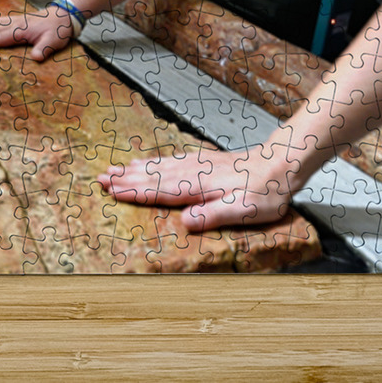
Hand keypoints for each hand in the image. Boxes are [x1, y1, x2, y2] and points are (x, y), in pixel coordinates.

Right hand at [0, 5, 73, 61]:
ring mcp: (17, 21)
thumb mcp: (54, 42)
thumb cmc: (58, 31)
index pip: (3, 38)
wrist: (64, 15)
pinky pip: (3, 20)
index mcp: (23, 31)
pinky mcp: (20, 20)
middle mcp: (17, 25)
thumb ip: (44, 49)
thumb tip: (35, 58)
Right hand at [98, 149, 292, 231]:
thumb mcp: (244, 210)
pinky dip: (155, 162)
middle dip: (125, 178)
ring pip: (159, 167)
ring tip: (115, 168)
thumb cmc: (265, 192)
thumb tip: (185, 222)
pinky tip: (149, 162)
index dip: (134, 192)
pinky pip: (171, 160)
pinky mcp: (204, 161)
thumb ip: (213, 215)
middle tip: (100, 177)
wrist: (281, 163)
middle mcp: (193, 173)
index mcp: (198, 187)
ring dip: (135, 169)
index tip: (110, 191)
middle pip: (152, 176)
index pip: (159, 191)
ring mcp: (197, 164)